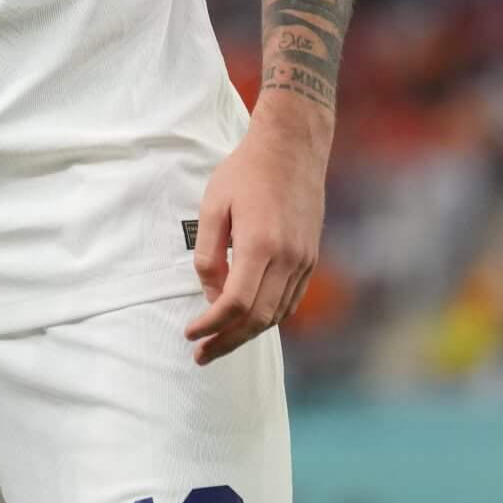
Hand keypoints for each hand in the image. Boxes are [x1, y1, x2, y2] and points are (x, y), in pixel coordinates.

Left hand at [185, 106, 328, 365]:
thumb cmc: (245, 172)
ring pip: (276, 315)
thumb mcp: (213, 206)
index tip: (191, 335)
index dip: (211, 325)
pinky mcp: (311, 258)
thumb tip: (211, 294)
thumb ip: (208, 254)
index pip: (236, 303)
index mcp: (261, 244)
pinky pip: (289, 301)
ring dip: (247, 335)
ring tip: (219, 343)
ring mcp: (304, 261)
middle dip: (227, 342)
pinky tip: (248, 322)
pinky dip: (268, 318)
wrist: (292, 148)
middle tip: (201, 355)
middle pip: (258, 319)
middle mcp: (288, 259)